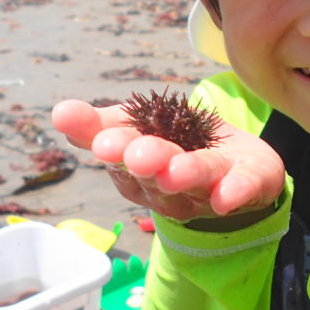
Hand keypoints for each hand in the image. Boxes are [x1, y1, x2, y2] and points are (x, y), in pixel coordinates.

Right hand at [52, 99, 284, 221]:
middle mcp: (172, 188)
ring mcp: (211, 189)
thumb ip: (101, 124)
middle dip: (146, 163)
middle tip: (135, 153)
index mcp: (139, 172)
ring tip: (174, 169)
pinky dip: (235, 193)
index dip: (112, 150)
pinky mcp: (250, 185)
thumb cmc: (180, 145)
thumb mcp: (138, 126)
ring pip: (196, 184)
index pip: (121, 162)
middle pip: (155, 178)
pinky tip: (226, 196)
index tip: (100, 141)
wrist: (241, 167)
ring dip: (185, 177)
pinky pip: (243, 189)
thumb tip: (59, 113)